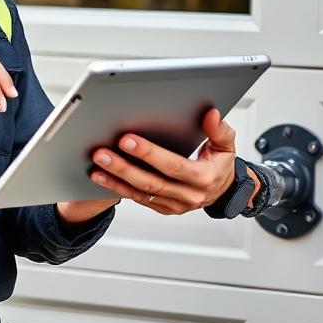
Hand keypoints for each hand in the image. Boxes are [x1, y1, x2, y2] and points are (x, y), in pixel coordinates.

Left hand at [56, 108, 239, 224]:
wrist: (222, 189)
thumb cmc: (219, 163)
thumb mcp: (226, 145)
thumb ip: (218, 130)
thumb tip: (211, 114)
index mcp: (203, 177)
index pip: (172, 165)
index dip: (148, 153)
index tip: (126, 139)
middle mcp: (188, 195)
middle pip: (150, 181)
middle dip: (123, 167)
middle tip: (101, 152)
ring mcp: (174, 204)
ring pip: (140, 192)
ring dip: (115, 179)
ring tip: (96, 164)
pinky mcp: (163, 207)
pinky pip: (138, 199)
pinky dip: (118, 188)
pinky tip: (101, 176)